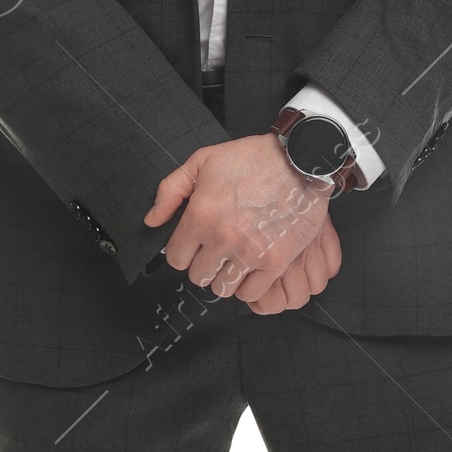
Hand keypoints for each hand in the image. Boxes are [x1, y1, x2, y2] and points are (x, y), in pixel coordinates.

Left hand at [144, 132, 337, 300]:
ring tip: (234, 261)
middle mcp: (222, 238)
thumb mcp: (202, 161)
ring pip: (223, 288)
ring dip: (226, 277)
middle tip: (216, 252)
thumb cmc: (251, 158)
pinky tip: (251, 270)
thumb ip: (170, 191)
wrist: (299, 159)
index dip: (183, 252)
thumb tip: (152, 221)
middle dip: (204, 265)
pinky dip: (248, 286)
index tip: (194, 246)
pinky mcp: (276, 261)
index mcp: (200, 215)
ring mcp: (249, 252)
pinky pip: (250, 293)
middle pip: (198, 276)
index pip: (176, 258)